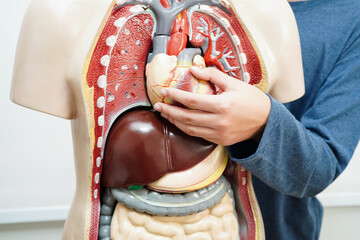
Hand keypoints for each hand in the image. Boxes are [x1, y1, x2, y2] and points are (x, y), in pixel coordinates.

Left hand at [153, 67, 270, 145]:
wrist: (267, 122)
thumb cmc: (252, 99)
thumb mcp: (234, 83)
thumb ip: (213, 75)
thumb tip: (193, 69)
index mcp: (222, 105)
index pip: (191, 100)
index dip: (174, 96)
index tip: (163, 91)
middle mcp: (219, 122)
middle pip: (186, 118)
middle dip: (169, 111)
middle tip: (157, 106)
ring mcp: (219, 134)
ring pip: (189, 129)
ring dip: (174, 121)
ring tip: (165, 114)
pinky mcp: (220, 141)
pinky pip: (198, 135)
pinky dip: (186, 129)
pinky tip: (179, 122)